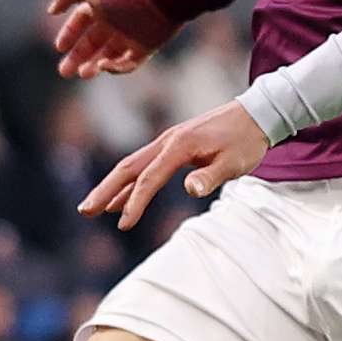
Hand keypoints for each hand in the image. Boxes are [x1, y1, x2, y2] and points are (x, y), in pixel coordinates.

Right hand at [45, 0, 155, 77]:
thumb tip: (51, 11)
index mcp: (102, 7)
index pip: (81, 22)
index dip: (69, 34)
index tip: (58, 47)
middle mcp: (115, 22)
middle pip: (92, 43)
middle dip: (77, 58)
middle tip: (64, 72)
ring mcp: (131, 36)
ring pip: (108, 56)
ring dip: (94, 66)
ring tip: (83, 73)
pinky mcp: (145, 49)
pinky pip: (128, 64)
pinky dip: (116, 68)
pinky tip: (104, 66)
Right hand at [81, 101, 273, 226]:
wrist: (256, 115)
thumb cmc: (246, 141)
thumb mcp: (234, 163)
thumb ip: (210, 176)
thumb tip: (189, 189)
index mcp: (180, 146)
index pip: (149, 178)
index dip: (135, 203)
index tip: (123, 225)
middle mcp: (167, 141)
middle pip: (128, 168)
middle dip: (105, 190)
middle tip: (85, 211)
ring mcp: (168, 142)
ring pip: (132, 166)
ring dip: (112, 187)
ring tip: (92, 209)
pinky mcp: (173, 146)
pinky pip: (145, 166)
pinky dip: (130, 183)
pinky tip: (121, 200)